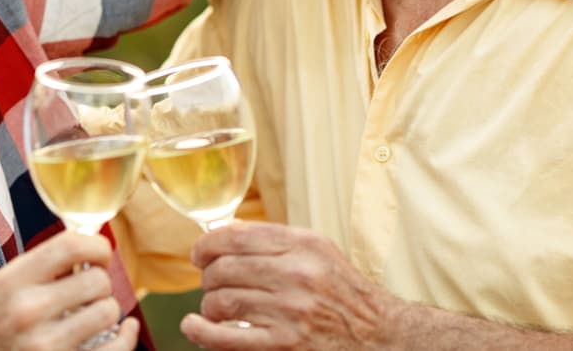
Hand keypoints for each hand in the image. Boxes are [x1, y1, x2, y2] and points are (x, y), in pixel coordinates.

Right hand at [0, 231, 139, 350]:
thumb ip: (34, 267)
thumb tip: (83, 249)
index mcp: (11, 283)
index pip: (71, 246)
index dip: (97, 247)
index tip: (99, 256)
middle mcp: (28, 312)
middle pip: (97, 280)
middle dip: (100, 283)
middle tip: (90, 291)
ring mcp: (45, 346)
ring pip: (108, 313)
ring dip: (106, 311)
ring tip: (92, 314)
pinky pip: (114, 349)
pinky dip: (125, 338)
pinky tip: (124, 330)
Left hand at [181, 222, 397, 349]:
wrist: (378, 335)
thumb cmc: (343, 293)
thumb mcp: (319, 252)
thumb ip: (278, 240)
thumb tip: (228, 232)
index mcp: (304, 245)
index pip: (238, 236)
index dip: (208, 244)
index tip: (200, 253)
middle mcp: (297, 274)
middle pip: (225, 268)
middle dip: (208, 276)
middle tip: (210, 283)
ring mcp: (290, 311)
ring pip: (222, 300)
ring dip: (209, 305)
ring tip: (214, 309)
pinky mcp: (284, 344)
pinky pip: (227, 337)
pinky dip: (201, 331)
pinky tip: (194, 327)